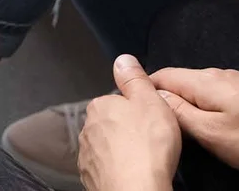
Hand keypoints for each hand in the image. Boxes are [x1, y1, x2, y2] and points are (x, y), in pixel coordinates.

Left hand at [79, 55, 181, 190]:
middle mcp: (88, 129)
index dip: (138, 110)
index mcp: (100, 106)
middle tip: (150, 140)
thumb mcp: (150, 101)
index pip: (118, 101)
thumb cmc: (146, 148)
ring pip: (107, 146)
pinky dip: (117, 169)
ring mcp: (87, 155)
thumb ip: (135, 79)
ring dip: (122, 151)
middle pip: (112, 124)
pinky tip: (132, 173)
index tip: (151, 120)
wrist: (136, 190)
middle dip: (128, 130)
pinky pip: (105, 167)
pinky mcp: (90, 176)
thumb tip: (123, 60)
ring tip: (143, 159)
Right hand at [150, 67, 238, 189]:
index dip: (144, 89)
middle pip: (183, 81)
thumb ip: (179, 113)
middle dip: (168, 97)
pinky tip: (221, 122)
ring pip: (206, 89)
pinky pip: (226, 95)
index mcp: (206, 81)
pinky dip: (215, 106)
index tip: (132, 106)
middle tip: (158, 122)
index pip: (162, 75)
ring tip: (186, 124)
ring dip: (192, 102)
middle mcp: (223, 74)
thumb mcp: (211, 134)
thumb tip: (154, 96)